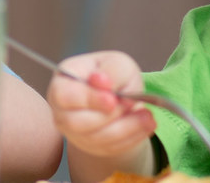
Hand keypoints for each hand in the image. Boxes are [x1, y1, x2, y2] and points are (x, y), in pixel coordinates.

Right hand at [46, 50, 156, 177]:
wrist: (118, 93)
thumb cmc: (112, 73)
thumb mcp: (116, 62)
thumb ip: (112, 71)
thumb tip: (104, 83)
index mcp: (63, 81)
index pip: (65, 96)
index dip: (89, 99)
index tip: (112, 99)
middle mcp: (62, 109)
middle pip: (77, 123)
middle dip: (109, 116)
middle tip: (131, 104)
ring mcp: (74, 131)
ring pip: (96, 139)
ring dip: (125, 128)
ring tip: (147, 116)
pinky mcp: (91, 146)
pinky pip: (110, 148)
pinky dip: (131, 138)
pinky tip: (146, 125)